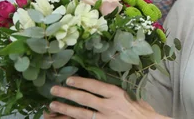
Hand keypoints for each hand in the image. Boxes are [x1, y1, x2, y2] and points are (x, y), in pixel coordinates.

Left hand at [49, 76, 164, 118]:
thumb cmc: (142, 111)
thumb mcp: (132, 97)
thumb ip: (116, 93)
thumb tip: (101, 88)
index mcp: (117, 94)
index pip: (95, 86)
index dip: (81, 82)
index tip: (69, 79)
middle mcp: (109, 106)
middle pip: (84, 99)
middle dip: (68, 94)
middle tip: (54, 89)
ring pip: (80, 114)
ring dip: (65, 109)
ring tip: (51, 106)